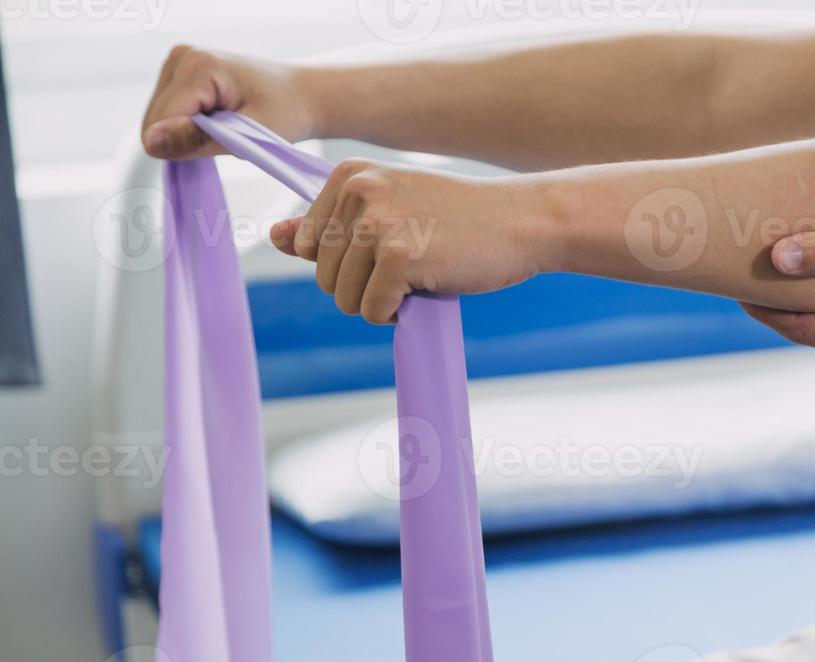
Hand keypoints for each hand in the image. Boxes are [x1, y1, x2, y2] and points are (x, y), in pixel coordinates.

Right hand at [141, 46, 315, 158]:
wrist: (301, 96)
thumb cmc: (285, 114)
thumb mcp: (245, 136)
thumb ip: (195, 139)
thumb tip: (149, 144)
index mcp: (198, 66)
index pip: (161, 122)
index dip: (185, 145)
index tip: (224, 143)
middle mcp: (182, 57)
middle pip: (154, 120)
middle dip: (186, 138)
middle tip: (229, 134)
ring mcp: (178, 61)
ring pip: (157, 119)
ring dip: (188, 132)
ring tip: (225, 125)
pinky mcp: (179, 72)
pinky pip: (166, 113)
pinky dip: (189, 125)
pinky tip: (217, 118)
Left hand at [270, 159, 551, 324]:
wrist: (521, 221)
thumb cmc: (458, 220)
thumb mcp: (389, 210)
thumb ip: (328, 222)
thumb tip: (273, 236)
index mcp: (348, 176)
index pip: (306, 246)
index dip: (347, 263)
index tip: (390, 246)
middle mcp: (356, 193)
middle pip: (321, 275)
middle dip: (363, 285)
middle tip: (413, 263)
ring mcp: (377, 224)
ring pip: (342, 298)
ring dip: (380, 301)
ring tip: (421, 274)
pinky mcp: (399, 257)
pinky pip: (372, 311)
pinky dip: (397, 313)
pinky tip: (428, 287)